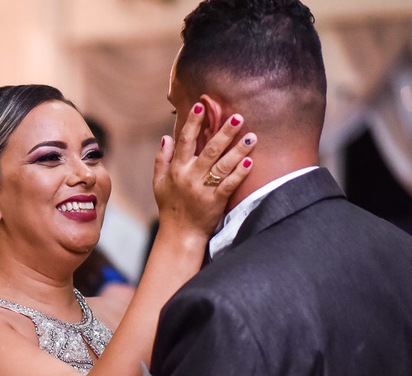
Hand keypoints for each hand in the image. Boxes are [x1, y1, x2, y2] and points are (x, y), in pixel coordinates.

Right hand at [153, 99, 256, 238]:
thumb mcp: (159, 183)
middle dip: (224, 132)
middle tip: (238, 117)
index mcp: (176, 170)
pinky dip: (240, 172)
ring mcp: (203, 190)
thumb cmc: (170, 206)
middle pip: (209, 150)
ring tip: (252, 135)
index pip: (185, 141)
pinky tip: (250, 161)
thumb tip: (167, 137)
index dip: (192, 123)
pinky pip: (230, 184)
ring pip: (223, 165)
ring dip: (238, 149)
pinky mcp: (216, 201)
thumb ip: (162, 159)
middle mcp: (190, 177)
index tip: (201, 106)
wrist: (180, 234)